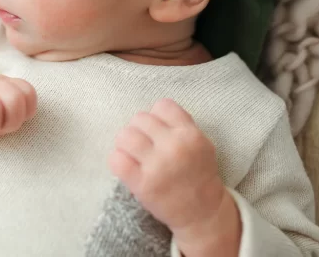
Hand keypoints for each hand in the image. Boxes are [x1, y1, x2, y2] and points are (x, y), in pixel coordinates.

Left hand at [108, 99, 226, 233]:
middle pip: (140, 118)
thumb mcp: (201, 144)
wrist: (202, 213)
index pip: (162, 105)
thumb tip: (152, 112)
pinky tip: (126, 166)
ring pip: (125, 135)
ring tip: (132, 153)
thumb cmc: (198, 175)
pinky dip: (117, 160)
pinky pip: (116, 159)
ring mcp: (157, 166)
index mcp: (190, 134)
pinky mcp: (142, 184)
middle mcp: (174, 147)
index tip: (157, 130)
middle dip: (139, 129)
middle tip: (143, 144)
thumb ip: (180, 126)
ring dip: (125, 143)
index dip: (156, 116)